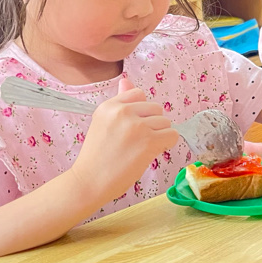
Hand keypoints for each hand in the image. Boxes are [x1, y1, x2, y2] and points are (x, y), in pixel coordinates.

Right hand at [70, 78, 178, 200]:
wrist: (89, 182)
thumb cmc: (97, 156)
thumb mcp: (103, 122)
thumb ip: (119, 101)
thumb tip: (126, 80)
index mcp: (109, 105)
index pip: (139, 94)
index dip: (141, 112)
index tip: (131, 128)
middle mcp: (122, 111)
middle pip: (156, 108)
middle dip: (152, 124)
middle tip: (136, 142)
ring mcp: (137, 126)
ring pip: (166, 122)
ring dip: (159, 135)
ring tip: (141, 149)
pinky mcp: (148, 141)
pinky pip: (172, 135)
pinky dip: (167, 144)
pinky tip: (151, 153)